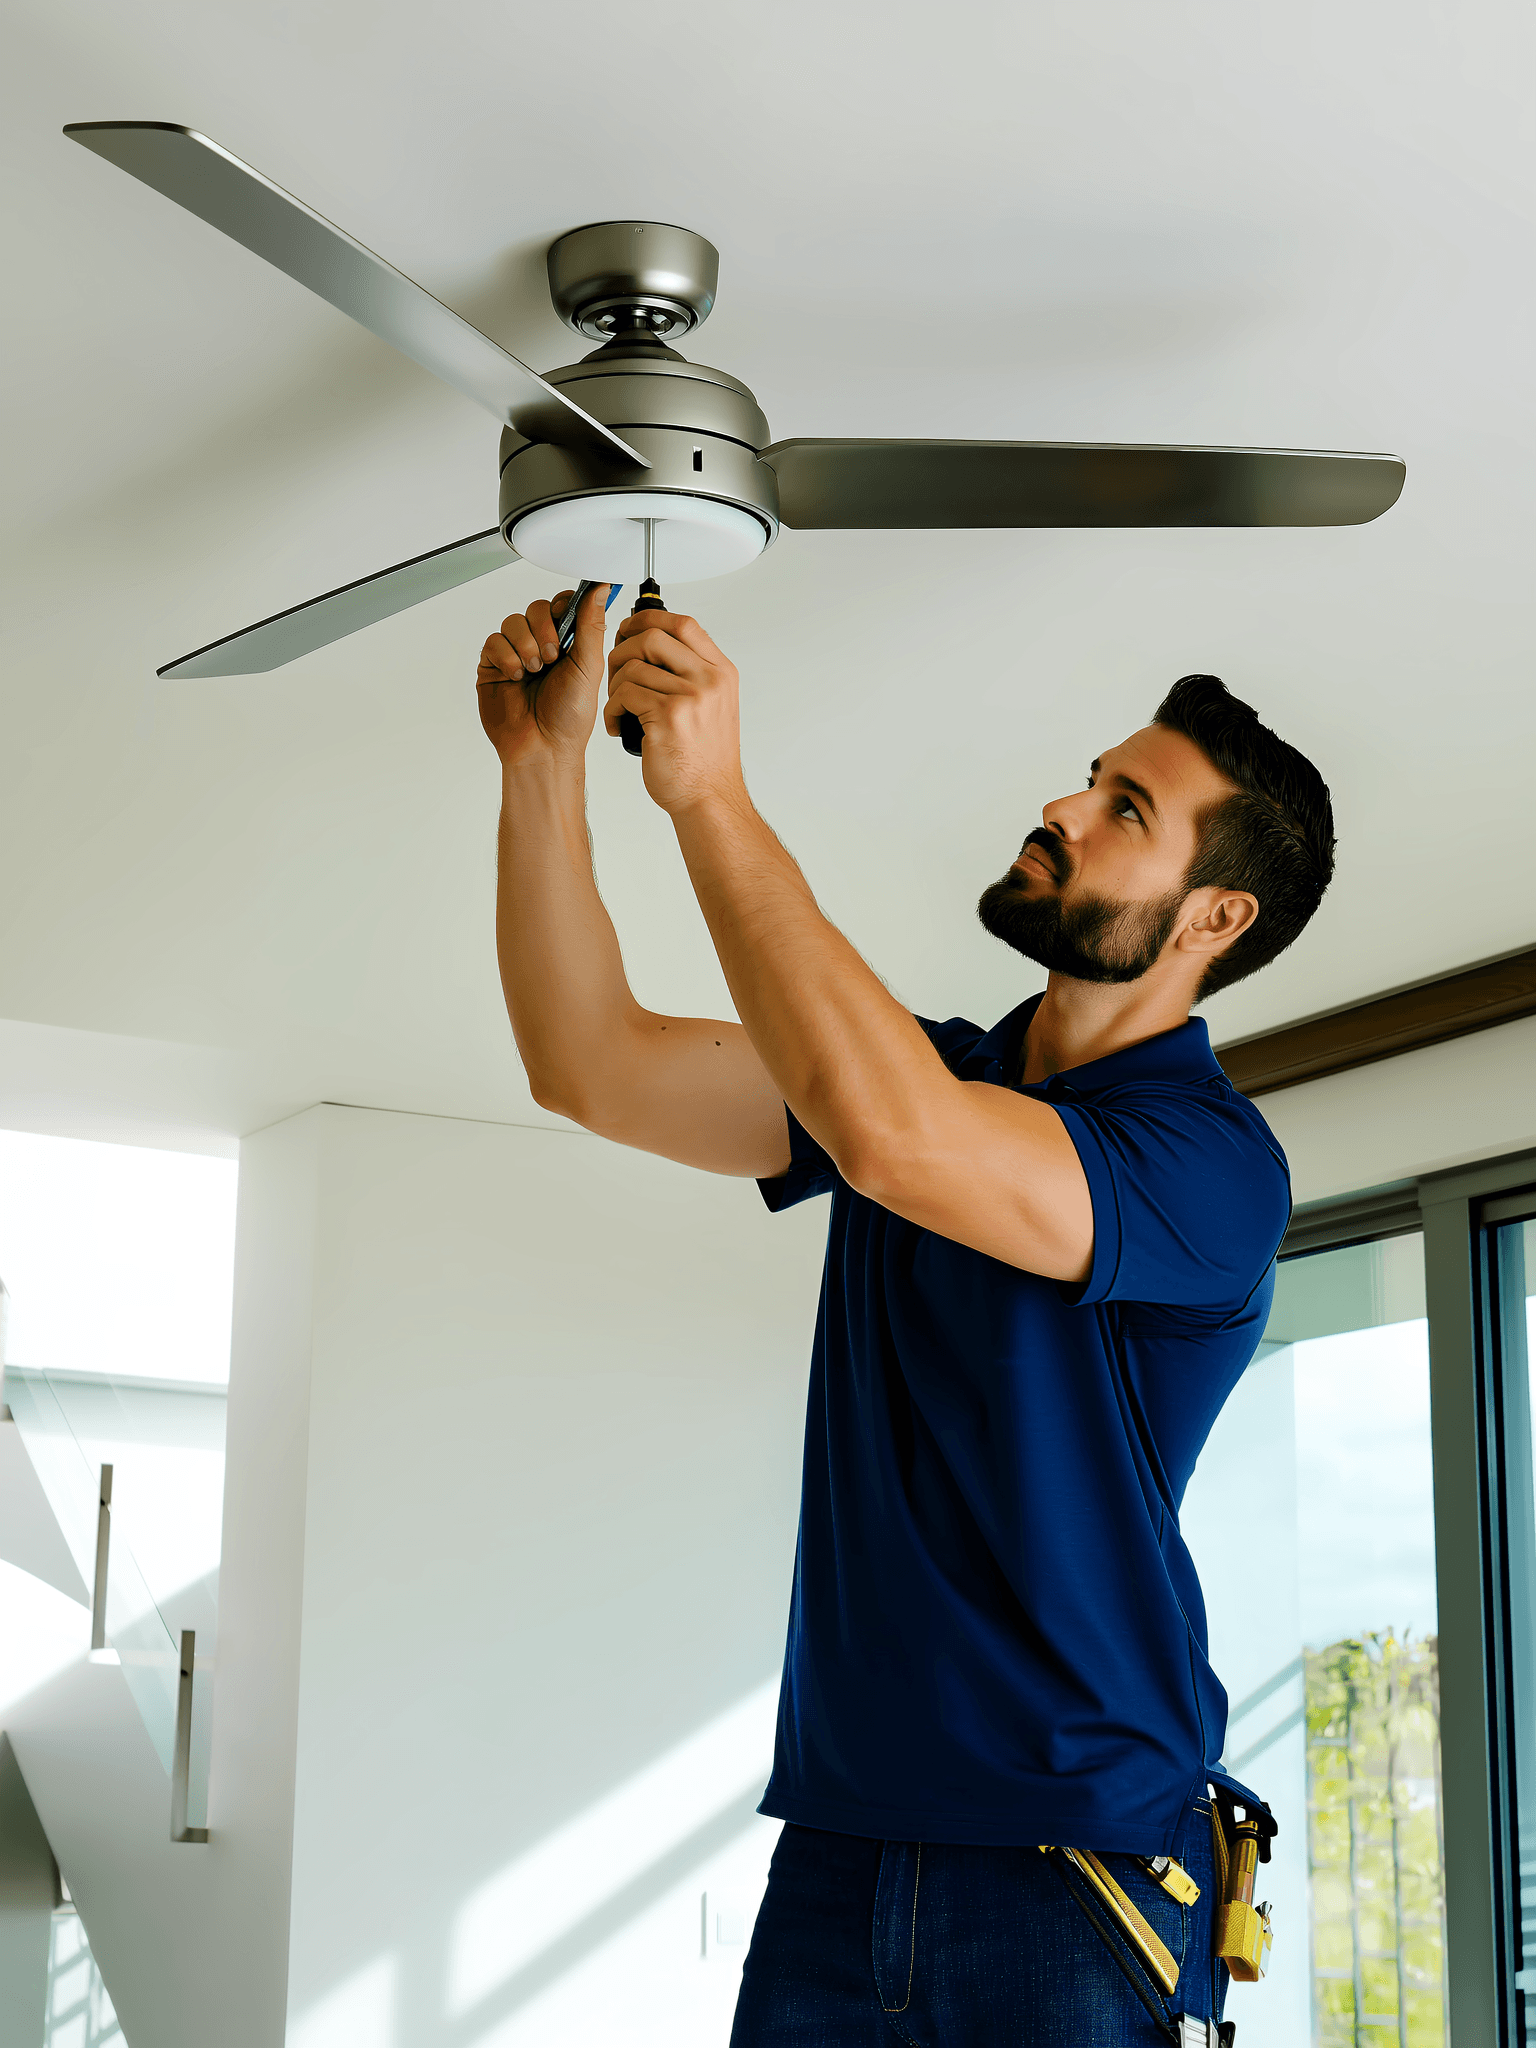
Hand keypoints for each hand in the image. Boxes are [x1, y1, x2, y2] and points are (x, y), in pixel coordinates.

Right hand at [477, 584, 609, 768]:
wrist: (543, 747)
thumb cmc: (569, 717)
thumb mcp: (589, 666)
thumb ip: (591, 624)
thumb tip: (602, 588)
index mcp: (570, 644)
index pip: (563, 605)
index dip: (563, 605)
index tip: (566, 615)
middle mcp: (542, 646)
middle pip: (536, 608)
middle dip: (543, 629)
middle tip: (552, 656)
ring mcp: (517, 654)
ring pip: (513, 622)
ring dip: (525, 644)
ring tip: (535, 670)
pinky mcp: (494, 666)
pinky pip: (493, 642)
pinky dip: (506, 656)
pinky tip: (517, 676)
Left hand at [604, 610, 744, 812]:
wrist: (709, 798)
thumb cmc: (703, 759)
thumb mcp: (712, 707)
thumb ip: (693, 675)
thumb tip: (656, 643)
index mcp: (721, 673)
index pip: (684, 623)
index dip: (649, 618)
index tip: (630, 629)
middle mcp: (709, 681)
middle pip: (653, 636)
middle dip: (623, 649)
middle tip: (615, 671)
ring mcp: (690, 698)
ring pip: (633, 667)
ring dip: (614, 685)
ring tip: (618, 706)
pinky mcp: (668, 718)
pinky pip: (624, 694)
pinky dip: (611, 708)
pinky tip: (616, 724)